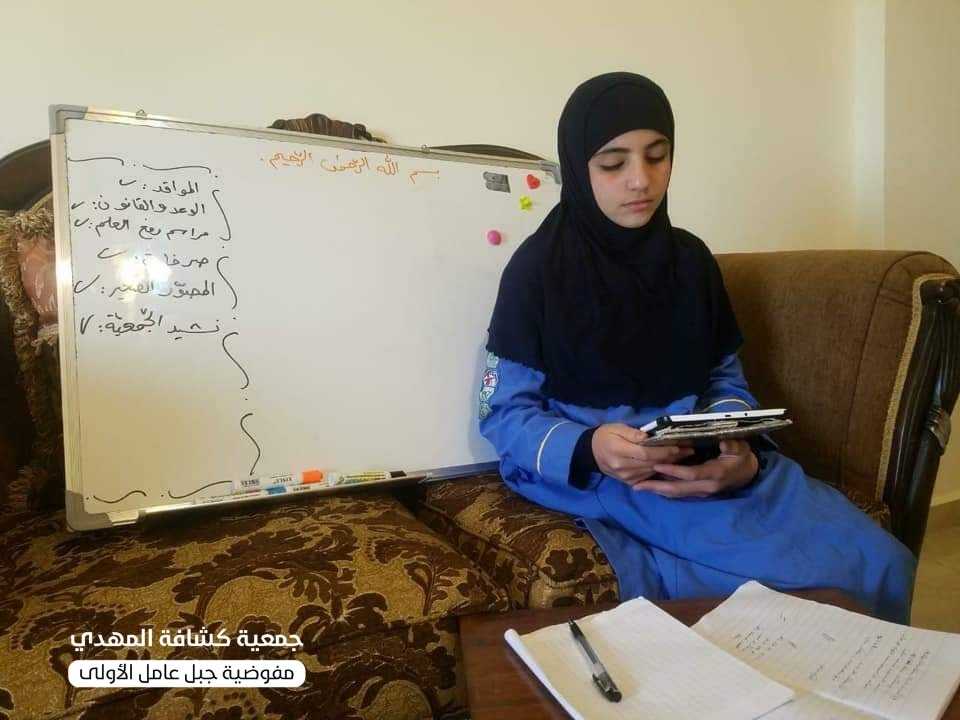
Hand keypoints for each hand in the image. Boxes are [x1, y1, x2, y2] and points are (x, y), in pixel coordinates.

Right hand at [591, 423, 694, 483]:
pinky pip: (649, 477)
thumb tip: (648, 437)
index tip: (678, 446)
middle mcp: (623, 467)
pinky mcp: (630, 482)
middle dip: (672, 458)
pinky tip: (673, 465)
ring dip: (670, 465)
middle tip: (689, 450)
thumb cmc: (606, 436)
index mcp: (618, 451)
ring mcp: (627, 477)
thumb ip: (632, 433)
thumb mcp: (616, 428)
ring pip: (653, 472)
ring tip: (685, 456)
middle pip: (652, 464)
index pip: (645, 454)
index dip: (663, 451)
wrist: (592, 453)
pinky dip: (662, 471)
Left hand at [631, 439, 757, 497]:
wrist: (747, 473)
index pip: (691, 474)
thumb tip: (723, 441)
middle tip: (637, 485)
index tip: (657, 465)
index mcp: (716, 474)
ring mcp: (702, 492)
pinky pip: (679, 494)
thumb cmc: (740, 457)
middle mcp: (707, 486)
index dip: (674, 471)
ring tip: (638, 487)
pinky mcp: (698, 493)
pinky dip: (664, 491)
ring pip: (677, 494)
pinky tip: (651, 488)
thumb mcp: (741, 448)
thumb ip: (732, 445)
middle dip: (657, 487)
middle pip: (679, 489)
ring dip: (657, 491)